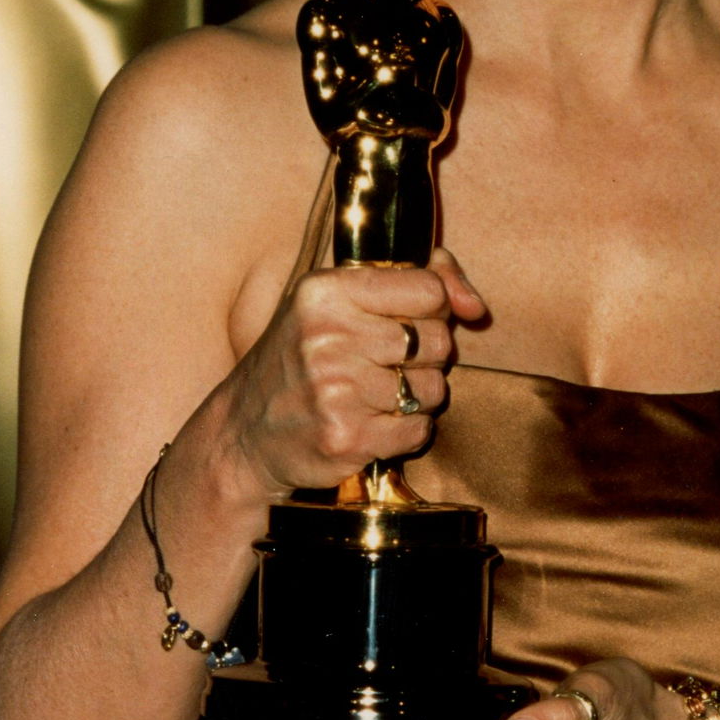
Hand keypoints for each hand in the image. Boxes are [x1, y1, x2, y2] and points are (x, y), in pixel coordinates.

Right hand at [216, 248, 485, 500]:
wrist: (244, 434)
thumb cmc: (303, 360)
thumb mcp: (340, 302)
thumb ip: (419, 283)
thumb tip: (475, 306)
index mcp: (327, 291)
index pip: (429, 289)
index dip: (432, 309)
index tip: (408, 322)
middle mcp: (327, 336)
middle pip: (437, 340)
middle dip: (426, 358)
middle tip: (387, 366)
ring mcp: (334, 389)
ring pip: (432, 389)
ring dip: (416, 398)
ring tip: (375, 397)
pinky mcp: (344, 436)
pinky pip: (419, 429)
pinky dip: (407, 431)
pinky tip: (373, 424)